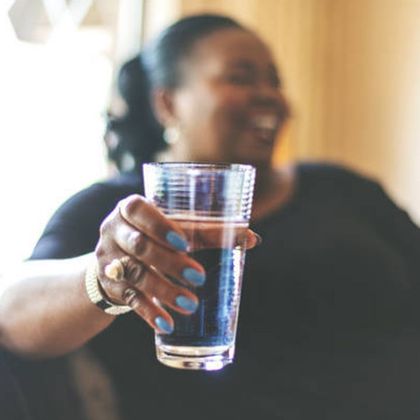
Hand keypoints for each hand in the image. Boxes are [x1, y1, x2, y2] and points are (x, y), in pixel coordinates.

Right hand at [95, 194, 259, 333]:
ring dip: (163, 290)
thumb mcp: (173, 228)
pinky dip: (149, 312)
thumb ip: (207, 231)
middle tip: (198, 278)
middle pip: (140, 246)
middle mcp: (114, 231)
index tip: (185, 243)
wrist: (115, 258)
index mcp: (130, 209)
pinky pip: (129, 299)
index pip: (138, 210)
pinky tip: (166, 323)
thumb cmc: (154, 235)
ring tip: (189, 304)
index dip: (159, 226)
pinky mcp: (111, 285)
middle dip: (169, 263)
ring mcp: (109, 259)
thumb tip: (251, 238)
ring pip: (135, 274)